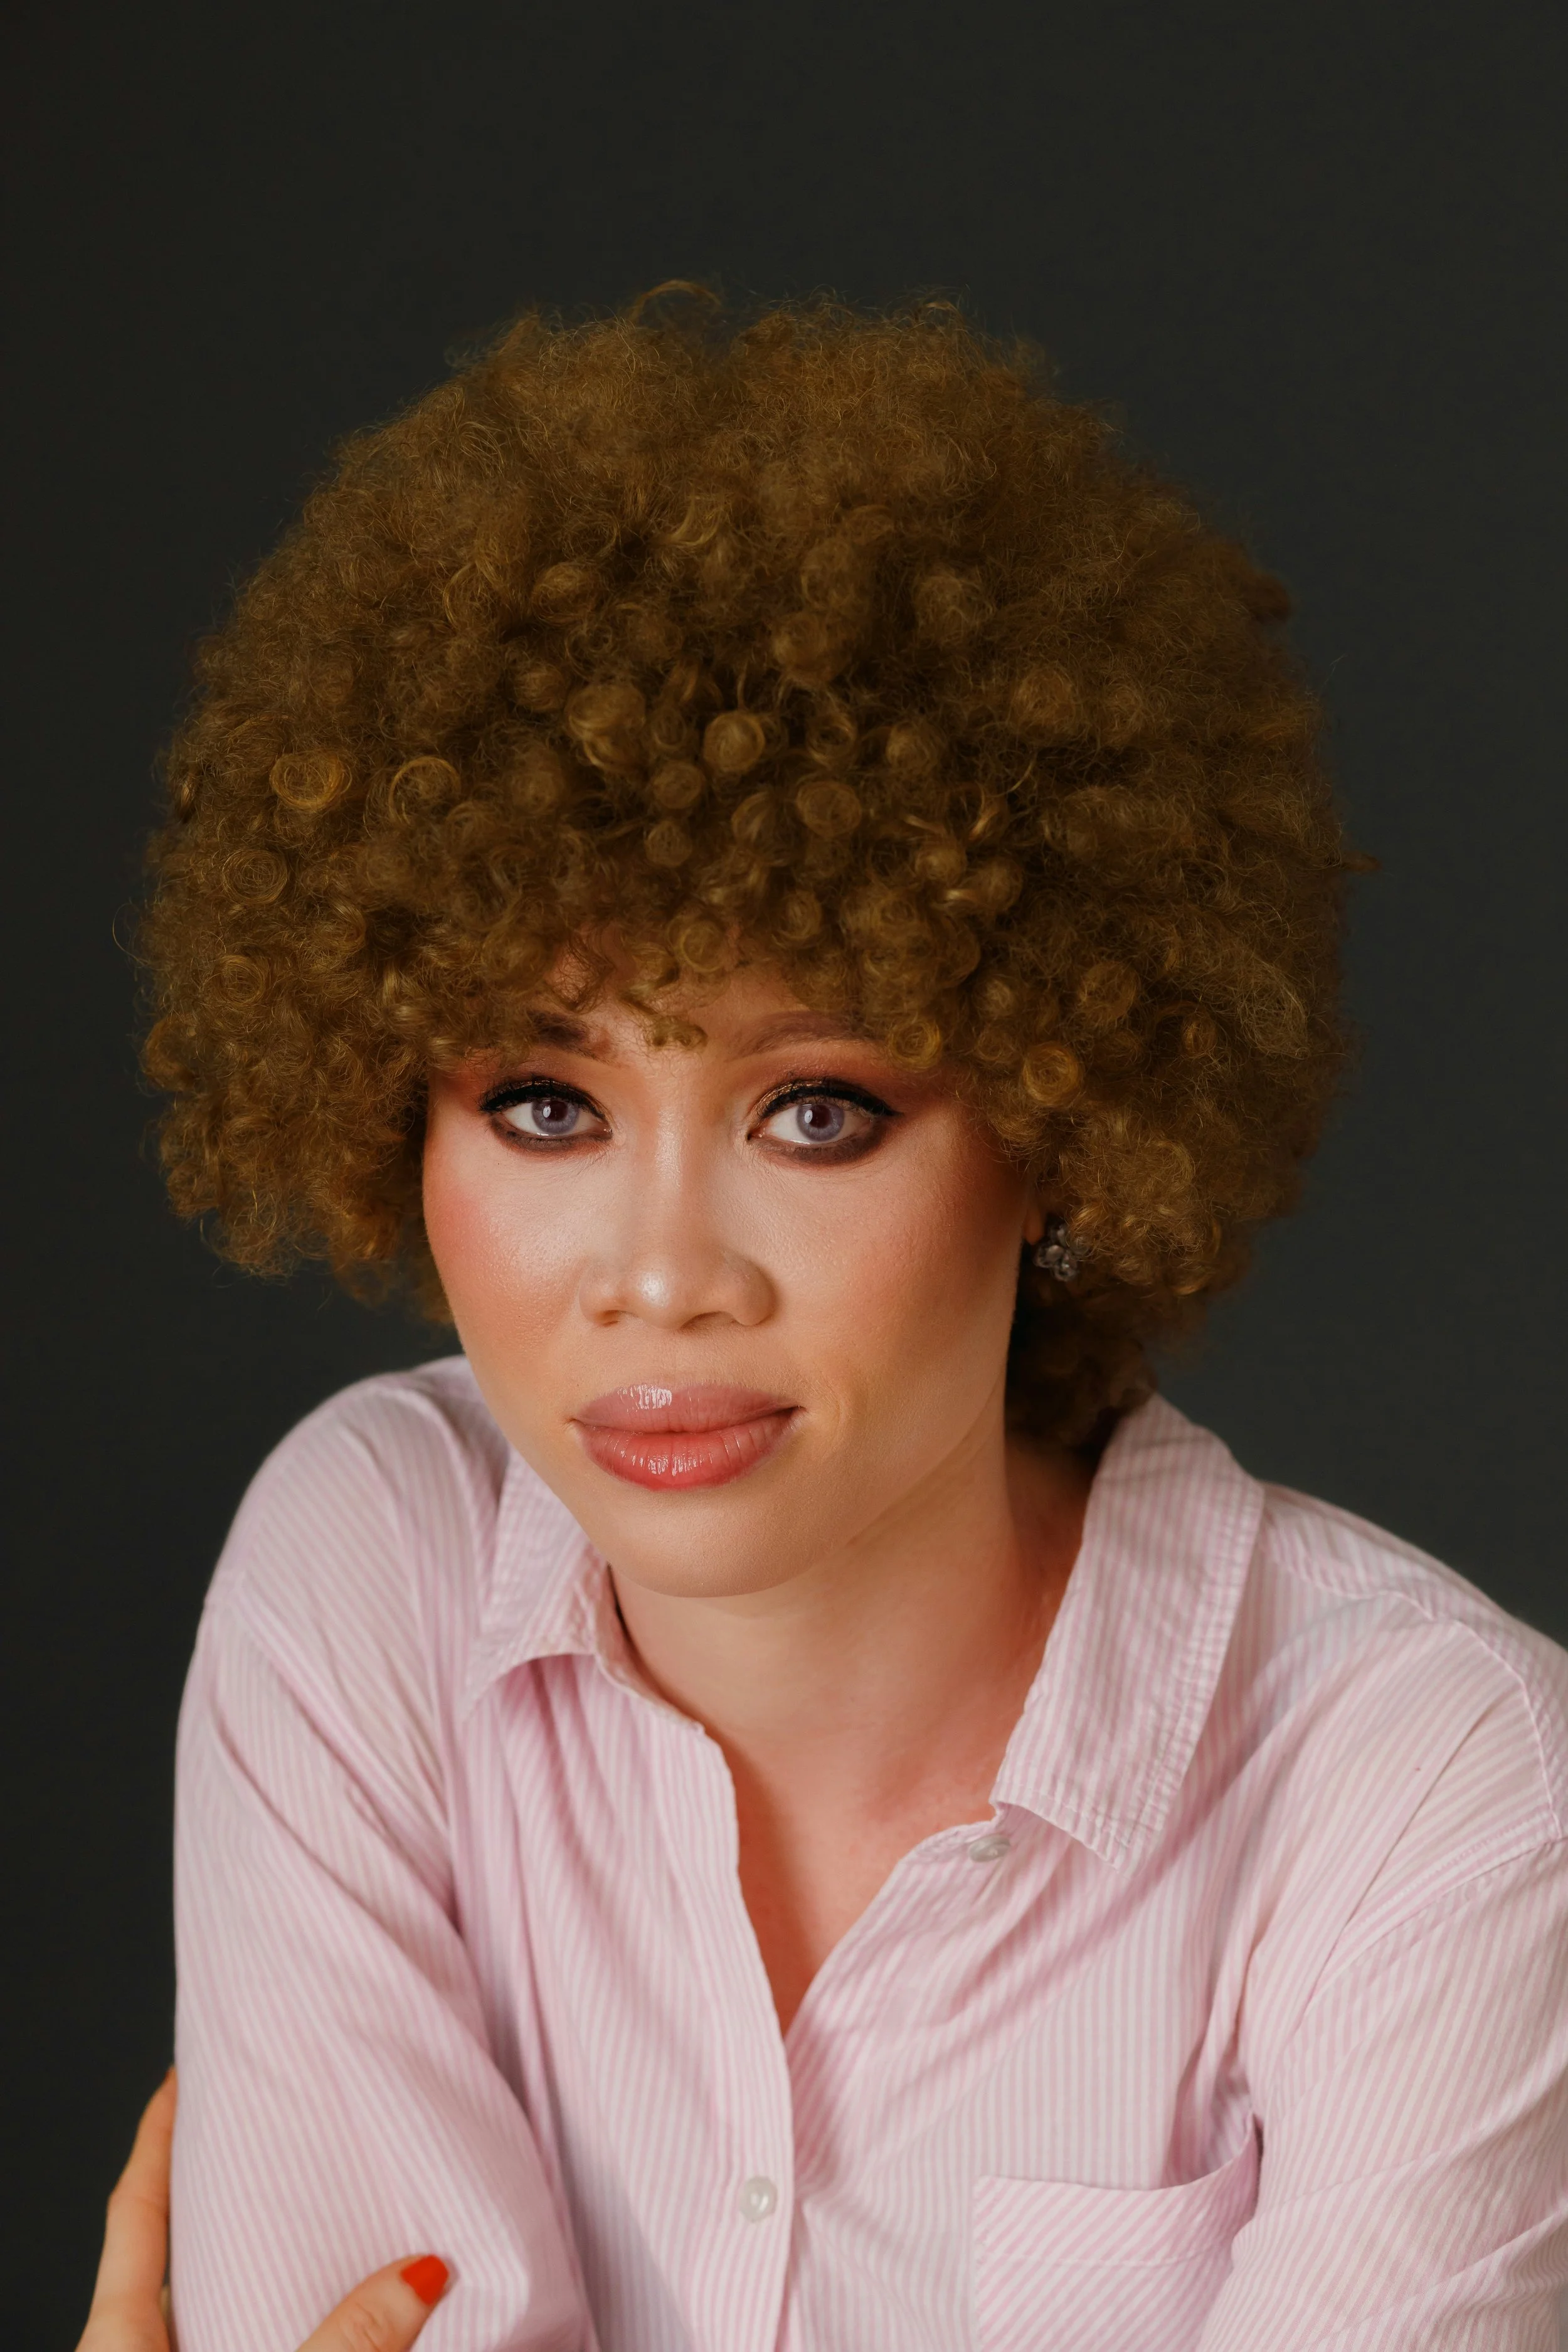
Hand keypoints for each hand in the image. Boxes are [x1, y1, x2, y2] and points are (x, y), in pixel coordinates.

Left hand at [77, 2071, 450, 2351]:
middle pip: (171, 2246)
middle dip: (219, 2184)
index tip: (182, 2071)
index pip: (136, 2207)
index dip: (157, 2133)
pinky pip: (238, 2336)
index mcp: (120, 2337)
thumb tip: (423, 2272)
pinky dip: (274, 2312)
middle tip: (274, 2124)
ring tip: (314, 2210)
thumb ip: (345, 2339)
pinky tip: (322, 2309)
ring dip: (252, 2258)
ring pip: (208, 2300)